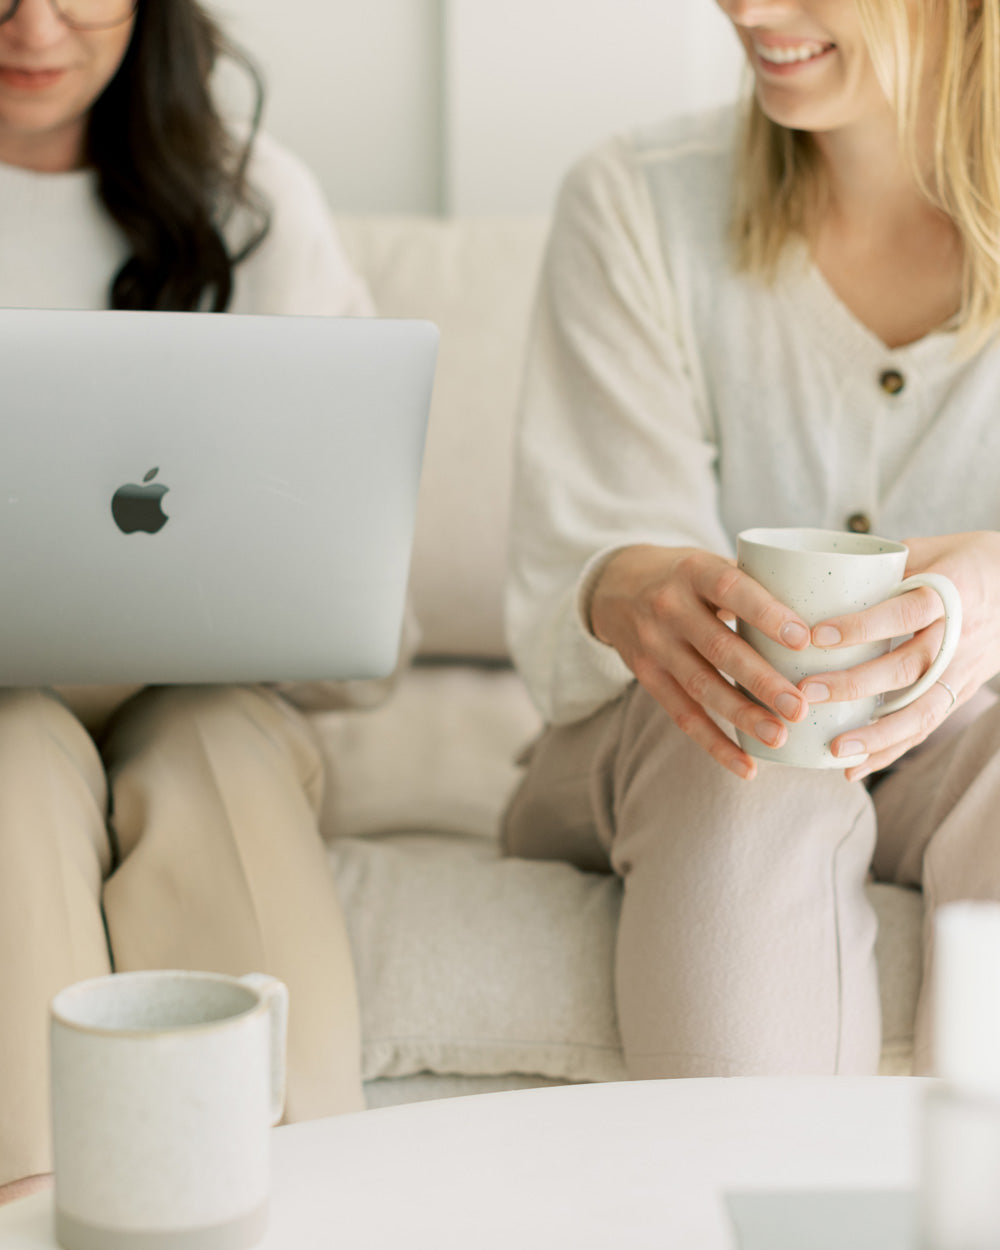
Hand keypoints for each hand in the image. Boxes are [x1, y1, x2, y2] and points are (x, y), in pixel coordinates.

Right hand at [589, 544, 811, 778]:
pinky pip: (682, 714)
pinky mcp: (647, 675)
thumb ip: (755, 584)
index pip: (730, 589)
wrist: (616, 586)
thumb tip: (827, 618)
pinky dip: (715, 743)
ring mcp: (654, 644)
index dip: (766, 614)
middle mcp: (668, 606)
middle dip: (761, 680)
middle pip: (718, 647)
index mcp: (693, 570)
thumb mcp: (710, 563)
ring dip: (742, 716)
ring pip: (701, 686)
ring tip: (779, 737)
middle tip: (800, 707)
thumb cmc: (686, 576)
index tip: (804, 639)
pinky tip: (747, 766)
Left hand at [796, 532, 999, 779]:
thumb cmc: (965, 560)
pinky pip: (926, 726)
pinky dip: (890, 750)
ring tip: (833, 750)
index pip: (905, 611)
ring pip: (921, 708)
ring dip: (875, 734)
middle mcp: (960, 636)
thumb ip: (882, 566)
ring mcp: (963, 669)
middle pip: (908, 666)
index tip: (818, 635)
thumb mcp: (931, 549)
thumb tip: (819, 574)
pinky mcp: (961, 693)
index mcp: (952, 591)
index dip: (862, 625)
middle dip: (855, 684)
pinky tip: (854, 769)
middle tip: (807, 692)